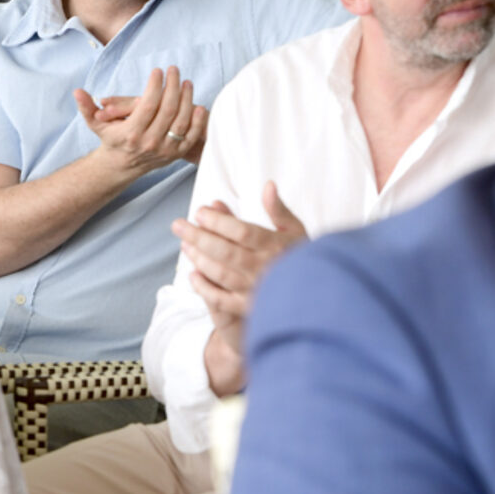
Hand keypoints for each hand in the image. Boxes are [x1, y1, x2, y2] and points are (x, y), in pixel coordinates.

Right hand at [76, 67, 207, 175]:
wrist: (123, 165)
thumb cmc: (111, 138)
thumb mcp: (96, 124)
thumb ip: (87, 107)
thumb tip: (77, 91)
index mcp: (131, 133)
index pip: (148, 105)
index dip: (155, 86)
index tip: (158, 71)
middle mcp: (149, 142)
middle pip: (167, 110)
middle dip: (173, 86)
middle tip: (174, 70)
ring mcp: (165, 149)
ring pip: (181, 121)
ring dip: (187, 99)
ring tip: (186, 82)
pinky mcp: (176, 154)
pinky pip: (191, 136)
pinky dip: (197, 121)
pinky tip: (198, 104)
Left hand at [173, 181, 307, 389]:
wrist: (317, 296)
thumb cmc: (301, 257)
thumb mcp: (296, 231)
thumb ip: (279, 210)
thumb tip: (268, 184)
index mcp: (276, 246)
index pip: (242, 232)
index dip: (218, 221)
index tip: (200, 211)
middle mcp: (265, 268)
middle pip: (226, 251)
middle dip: (198, 236)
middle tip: (177, 225)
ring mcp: (256, 290)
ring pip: (221, 274)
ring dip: (199, 259)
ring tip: (184, 246)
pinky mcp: (249, 309)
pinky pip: (222, 300)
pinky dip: (204, 288)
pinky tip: (192, 276)